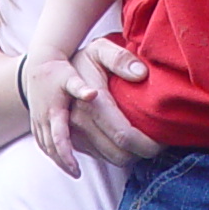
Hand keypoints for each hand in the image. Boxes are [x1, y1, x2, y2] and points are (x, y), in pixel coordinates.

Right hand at [20, 52, 89, 175]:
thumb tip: (92, 94)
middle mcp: (44, 119)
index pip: (58, 138)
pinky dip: (54, 152)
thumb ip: (81, 84)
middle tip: (77, 174)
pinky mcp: (38, 122)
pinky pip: (44, 142)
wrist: (39, 64)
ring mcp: (39, 121)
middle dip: (64, 163)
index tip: (76, 169)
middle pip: (51, 148)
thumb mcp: (72, 73)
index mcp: (54, 110)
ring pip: (46, 147)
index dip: (66, 156)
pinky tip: (65, 158)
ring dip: (58, 160)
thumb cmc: (60, 69)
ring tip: (73, 171)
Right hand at [62, 40, 161, 166]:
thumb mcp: (100, 50)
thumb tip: (141, 73)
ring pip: (110, 159)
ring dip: (130, 157)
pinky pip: (99, 157)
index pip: (124, 135)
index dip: (146, 144)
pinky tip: (127, 146)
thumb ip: (120, 58)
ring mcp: (75, 135)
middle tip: (158, 145)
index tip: (162, 143)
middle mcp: (80, 124)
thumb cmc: (81, 59)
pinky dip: (116, 155)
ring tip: (144, 144)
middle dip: (141, 154)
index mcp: (92, 104)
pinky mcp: (73, 142)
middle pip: (118, 154)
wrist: (46, 70)